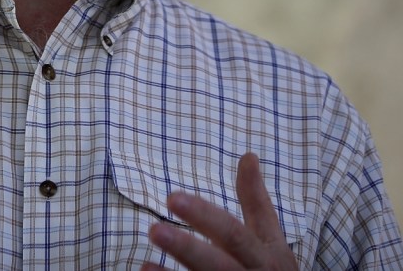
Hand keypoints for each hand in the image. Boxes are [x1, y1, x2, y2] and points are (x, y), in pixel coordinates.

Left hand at [142, 153, 298, 270]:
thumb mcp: (271, 239)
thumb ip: (256, 201)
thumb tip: (248, 155)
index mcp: (263, 256)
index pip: (232, 233)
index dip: (204, 216)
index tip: (172, 198)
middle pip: (218, 265)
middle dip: (187, 249)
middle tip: (154, 230)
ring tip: (144, 266)